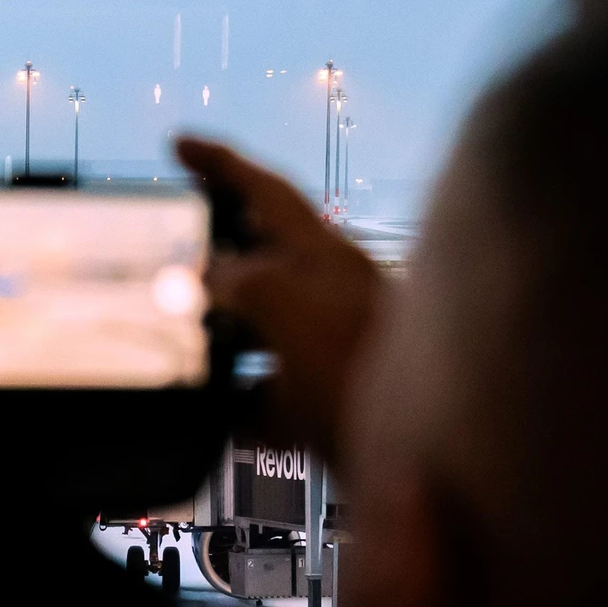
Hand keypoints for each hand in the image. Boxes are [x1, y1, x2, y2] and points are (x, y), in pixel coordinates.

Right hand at [175, 136, 385, 457]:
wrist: (437, 464)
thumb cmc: (367, 375)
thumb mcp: (290, 312)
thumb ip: (244, 282)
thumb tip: (208, 273)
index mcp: (326, 256)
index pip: (267, 190)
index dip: (220, 161)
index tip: (177, 142)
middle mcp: (334, 292)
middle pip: (264, 252)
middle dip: (216, 243)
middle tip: (170, 241)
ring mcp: (335, 347)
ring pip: (265, 323)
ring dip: (222, 325)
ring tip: (179, 335)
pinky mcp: (335, 401)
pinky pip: (275, 392)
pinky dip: (244, 403)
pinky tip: (224, 421)